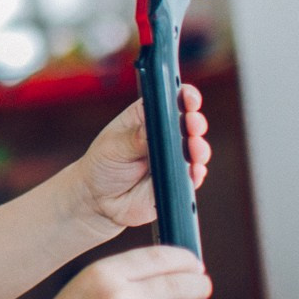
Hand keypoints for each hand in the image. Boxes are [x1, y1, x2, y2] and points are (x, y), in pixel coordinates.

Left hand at [74, 86, 209, 233]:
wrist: (99, 202)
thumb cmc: (103, 166)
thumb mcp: (113, 147)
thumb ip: (134, 138)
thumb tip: (153, 128)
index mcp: (147, 116)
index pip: (170, 100)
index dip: (184, 96)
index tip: (188, 99)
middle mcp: (165, 135)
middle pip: (189, 122)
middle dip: (195, 122)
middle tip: (192, 125)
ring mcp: (174, 157)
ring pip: (196, 149)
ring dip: (199, 148)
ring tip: (193, 149)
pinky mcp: (179, 180)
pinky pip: (194, 175)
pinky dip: (196, 172)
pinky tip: (193, 171)